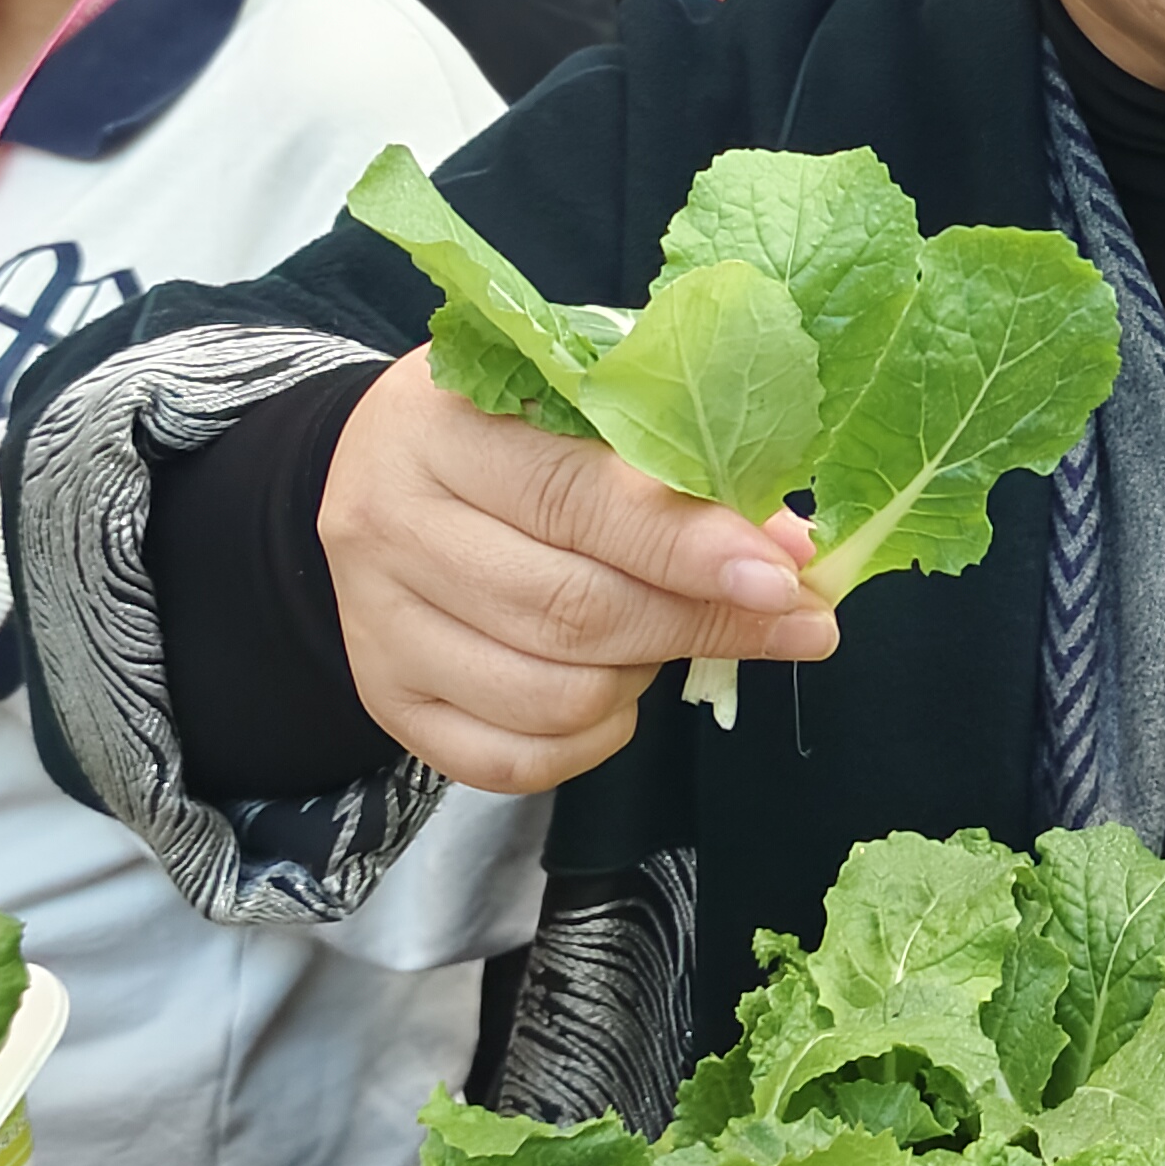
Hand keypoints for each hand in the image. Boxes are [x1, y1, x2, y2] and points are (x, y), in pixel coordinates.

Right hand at [321, 349, 833, 794]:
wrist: (372, 468)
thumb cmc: (503, 424)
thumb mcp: (573, 403)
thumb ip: (669, 461)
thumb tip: (786, 549)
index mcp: (439, 427)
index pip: (575, 500)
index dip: (687, 547)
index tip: (783, 577)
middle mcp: (391, 529)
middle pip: (570, 611)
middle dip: (699, 623)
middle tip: (791, 622)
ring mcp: (379, 628)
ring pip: (551, 697)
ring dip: (644, 679)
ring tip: (674, 634)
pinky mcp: (389, 701)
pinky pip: (514, 761)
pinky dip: (592, 740)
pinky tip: (618, 690)